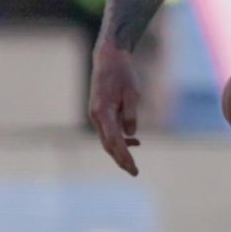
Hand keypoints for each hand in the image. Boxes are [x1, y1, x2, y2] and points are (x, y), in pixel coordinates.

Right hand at [89, 42, 141, 175]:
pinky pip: (107, 131)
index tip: (133, 170)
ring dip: (120, 150)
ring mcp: (96, 115)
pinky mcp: (99, 112)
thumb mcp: (132, 93)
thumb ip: (131, 114)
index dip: (124, 157)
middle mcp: (96, 116)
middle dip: (121, 159)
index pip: (114, 141)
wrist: (108, 59)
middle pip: (108, 145)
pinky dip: (118, 139)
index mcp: (103, 111)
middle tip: (134, 172)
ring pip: (106, 140)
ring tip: (134, 159)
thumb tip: (130, 135)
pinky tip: (133, 140)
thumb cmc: (122, 74)